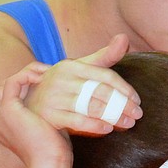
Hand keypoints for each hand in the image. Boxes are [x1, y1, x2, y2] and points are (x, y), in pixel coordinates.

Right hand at [0, 63, 69, 167]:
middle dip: (30, 78)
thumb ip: (47, 116)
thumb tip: (62, 102)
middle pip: (11, 89)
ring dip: (30, 73)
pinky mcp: (8, 109)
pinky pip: (13, 82)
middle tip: (48, 73)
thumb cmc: (54, 154)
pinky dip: (28, 75)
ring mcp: (1, 115)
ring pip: (11, 83)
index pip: (14, 100)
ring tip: (48, 72)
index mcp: (7, 128)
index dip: (28, 88)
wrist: (49, 164)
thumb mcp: (49, 130)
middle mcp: (0, 121)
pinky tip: (44, 77)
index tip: (47, 82)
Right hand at [19, 35, 142, 135]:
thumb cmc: (60, 90)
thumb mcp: (79, 71)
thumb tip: (124, 37)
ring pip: (91, 106)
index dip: (124, 89)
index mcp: (71, 66)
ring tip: (128, 123)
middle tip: (137, 114)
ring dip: (114, 116)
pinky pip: (77, 121)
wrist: (30, 109)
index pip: (105, 76)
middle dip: (122, 104)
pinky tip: (107, 129)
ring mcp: (54, 97)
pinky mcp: (49, 115)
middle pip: (100, 91)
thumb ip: (103, 57)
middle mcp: (61, 78)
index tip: (137, 101)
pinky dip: (95, 125)